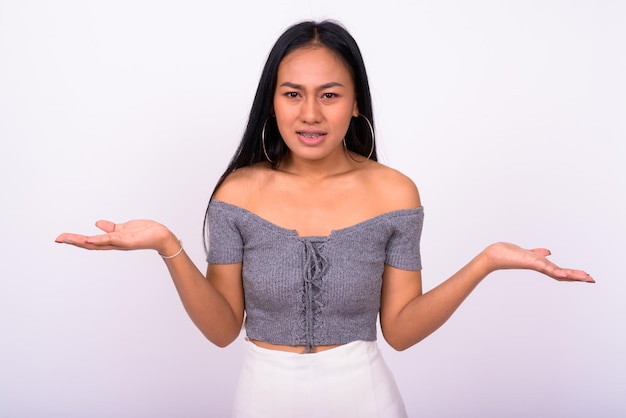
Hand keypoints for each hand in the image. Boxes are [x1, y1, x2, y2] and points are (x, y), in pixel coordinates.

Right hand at [55, 220, 179, 255]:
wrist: (162, 236)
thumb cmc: (145, 232)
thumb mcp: (124, 228)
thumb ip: (111, 228)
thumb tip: (97, 224)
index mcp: (112, 240)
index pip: (90, 241)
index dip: (74, 240)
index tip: (60, 238)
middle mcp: (114, 243)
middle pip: (90, 244)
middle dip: (73, 241)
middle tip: (58, 239)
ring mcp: (120, 243)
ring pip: (98, 243)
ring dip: (83, 241)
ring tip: (69, 239)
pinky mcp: (128, 240)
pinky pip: (112, 239)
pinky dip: (100, 239)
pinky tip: (90, 238)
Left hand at [482, 242, 594, 282]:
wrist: (493, 256)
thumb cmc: (506, 254)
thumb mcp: (526, 252)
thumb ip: (537, 253)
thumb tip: (548, 252)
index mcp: (540, 264)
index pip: (559, 271)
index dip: (571, 274)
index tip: (585, 276)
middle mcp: (539, 266)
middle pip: (561, 274)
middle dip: (576, 277)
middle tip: (591, 280)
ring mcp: (536, 265)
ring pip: (557, 272)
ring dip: (572, 275)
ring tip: (586, 277)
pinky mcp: (531, 262)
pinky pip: (547, 267)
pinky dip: (557, 270)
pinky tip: (565, 273)